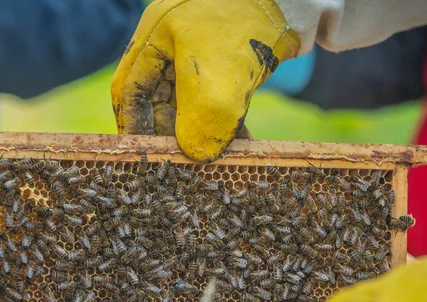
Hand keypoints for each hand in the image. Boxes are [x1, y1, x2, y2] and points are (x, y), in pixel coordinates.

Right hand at [111, 0, 299, 161]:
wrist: (296, 1)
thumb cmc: (248, 31)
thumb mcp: (219, 84)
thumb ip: (202, 125)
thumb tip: (198, 156)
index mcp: (154, 38)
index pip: (130, 90)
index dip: (134, 126)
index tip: (147, 156)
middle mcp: (171, 42)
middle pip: (159, 98)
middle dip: (175, 133)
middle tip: (189, 161)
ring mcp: (200, 49)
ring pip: (191, 100)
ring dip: (205, 129)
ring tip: (223, 154)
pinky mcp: (227, 58)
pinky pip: (217, 95)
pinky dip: (226, 118)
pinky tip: (242, 139)